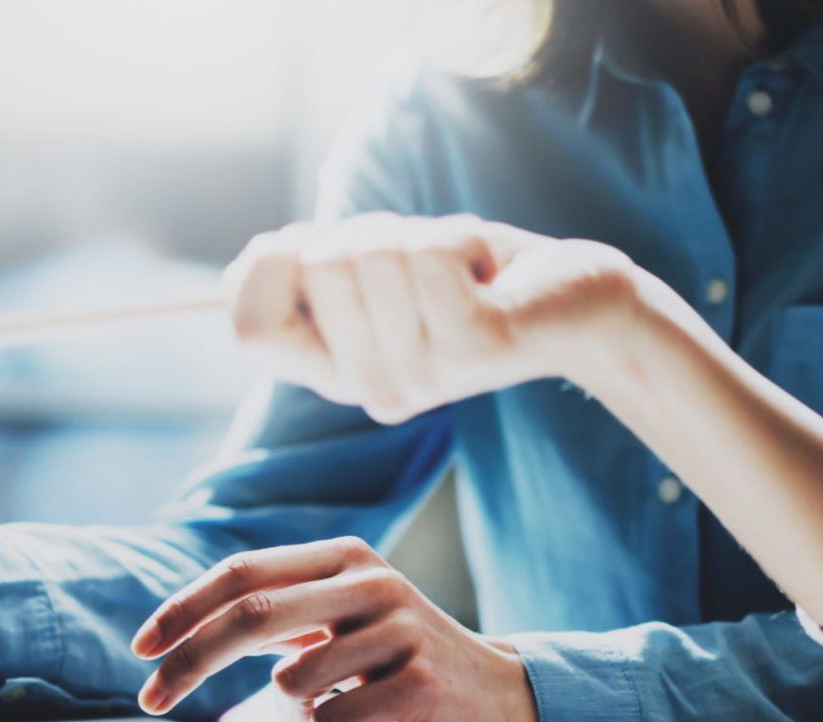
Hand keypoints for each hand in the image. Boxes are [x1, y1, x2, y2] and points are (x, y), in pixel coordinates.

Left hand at [130, 537, 537, 721]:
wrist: (501, 697)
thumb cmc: (401, 664)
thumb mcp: (342, 621)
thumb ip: (279, 616)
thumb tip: (182, 637)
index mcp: (343, 558)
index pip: (243, 572)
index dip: (183, 608)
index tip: (141, 647)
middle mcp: (371, 581)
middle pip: (250, 615)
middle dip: (189, 661)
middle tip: (152, 699)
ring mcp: (400, 630)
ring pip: (291, 684)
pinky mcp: (420, 682)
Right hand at [225, 212, 642, 423]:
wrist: (577, 306)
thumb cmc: (474, 279)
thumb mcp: (380, 275)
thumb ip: (313, 274)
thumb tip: (245, 267)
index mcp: (339, 375)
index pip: (251, 329)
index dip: (266, 268)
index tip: (311, 244)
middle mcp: (372, 389)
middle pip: (314, 268)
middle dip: (366, 231)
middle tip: (420, 260)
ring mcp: (420, 374)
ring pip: (372, 253)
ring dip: (419, 233)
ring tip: (460, 268)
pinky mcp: (470, 346)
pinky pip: (428, 255)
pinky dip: (460, 237)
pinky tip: (488, 272)